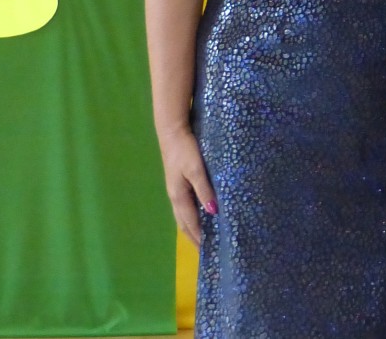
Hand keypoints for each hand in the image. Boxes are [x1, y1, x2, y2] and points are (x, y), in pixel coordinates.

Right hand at [158, 125, 216, 246]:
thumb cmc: (185, 150)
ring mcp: (176, 190)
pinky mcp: (179, 183)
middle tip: (207, 252)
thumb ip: (204, 190)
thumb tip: (213, 212)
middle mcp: (176, 197)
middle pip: (185, 224)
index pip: (190, 224)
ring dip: (193, 228)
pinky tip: (201, 215)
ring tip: (204, 239)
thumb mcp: (196, 170)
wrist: (173, 132)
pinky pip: (186, 206)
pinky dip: (192, 216)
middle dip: (195, 238)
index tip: (209, 252)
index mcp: (179, 196)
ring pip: (184, 216)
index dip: (199, 238)